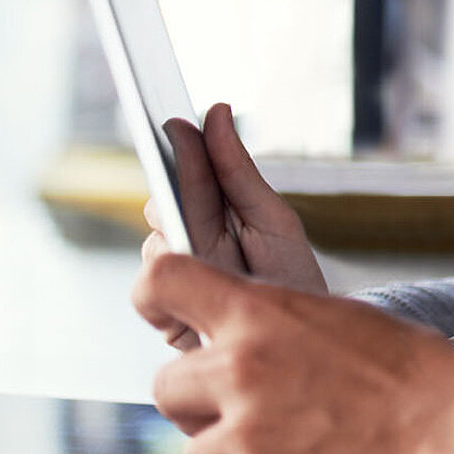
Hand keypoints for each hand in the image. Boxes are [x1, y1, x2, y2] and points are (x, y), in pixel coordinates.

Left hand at [136, 254, 453, 453]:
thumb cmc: (416, 377)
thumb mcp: (342, 321)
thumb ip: (279, 326)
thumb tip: (248, 334)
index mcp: (263, 312)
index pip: (162, 282)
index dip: (153, 296)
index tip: (162, 312)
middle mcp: (242, 368)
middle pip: (164, 384)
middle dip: (200, 401)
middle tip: (247, 408)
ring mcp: (248, 432)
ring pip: (194, 449)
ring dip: (230, 452)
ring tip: (289, 446)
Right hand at [141, 102, 327, 348]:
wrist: (303, 342)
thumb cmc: (292, 275)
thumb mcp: (272, 219)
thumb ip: (237, 171)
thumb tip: (215, 111)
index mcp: (214, 212)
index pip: (183, 174)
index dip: (177, 149)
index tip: (173, 122)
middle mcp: (190, 241)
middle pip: (161, 206)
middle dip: (175, 195)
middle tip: (192, 178)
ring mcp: (178, 276)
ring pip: (155, 246)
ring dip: (181, 244)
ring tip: (218, 251)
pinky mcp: (168, 317)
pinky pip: (150, 290)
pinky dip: (175, 283)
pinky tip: (205, 283)